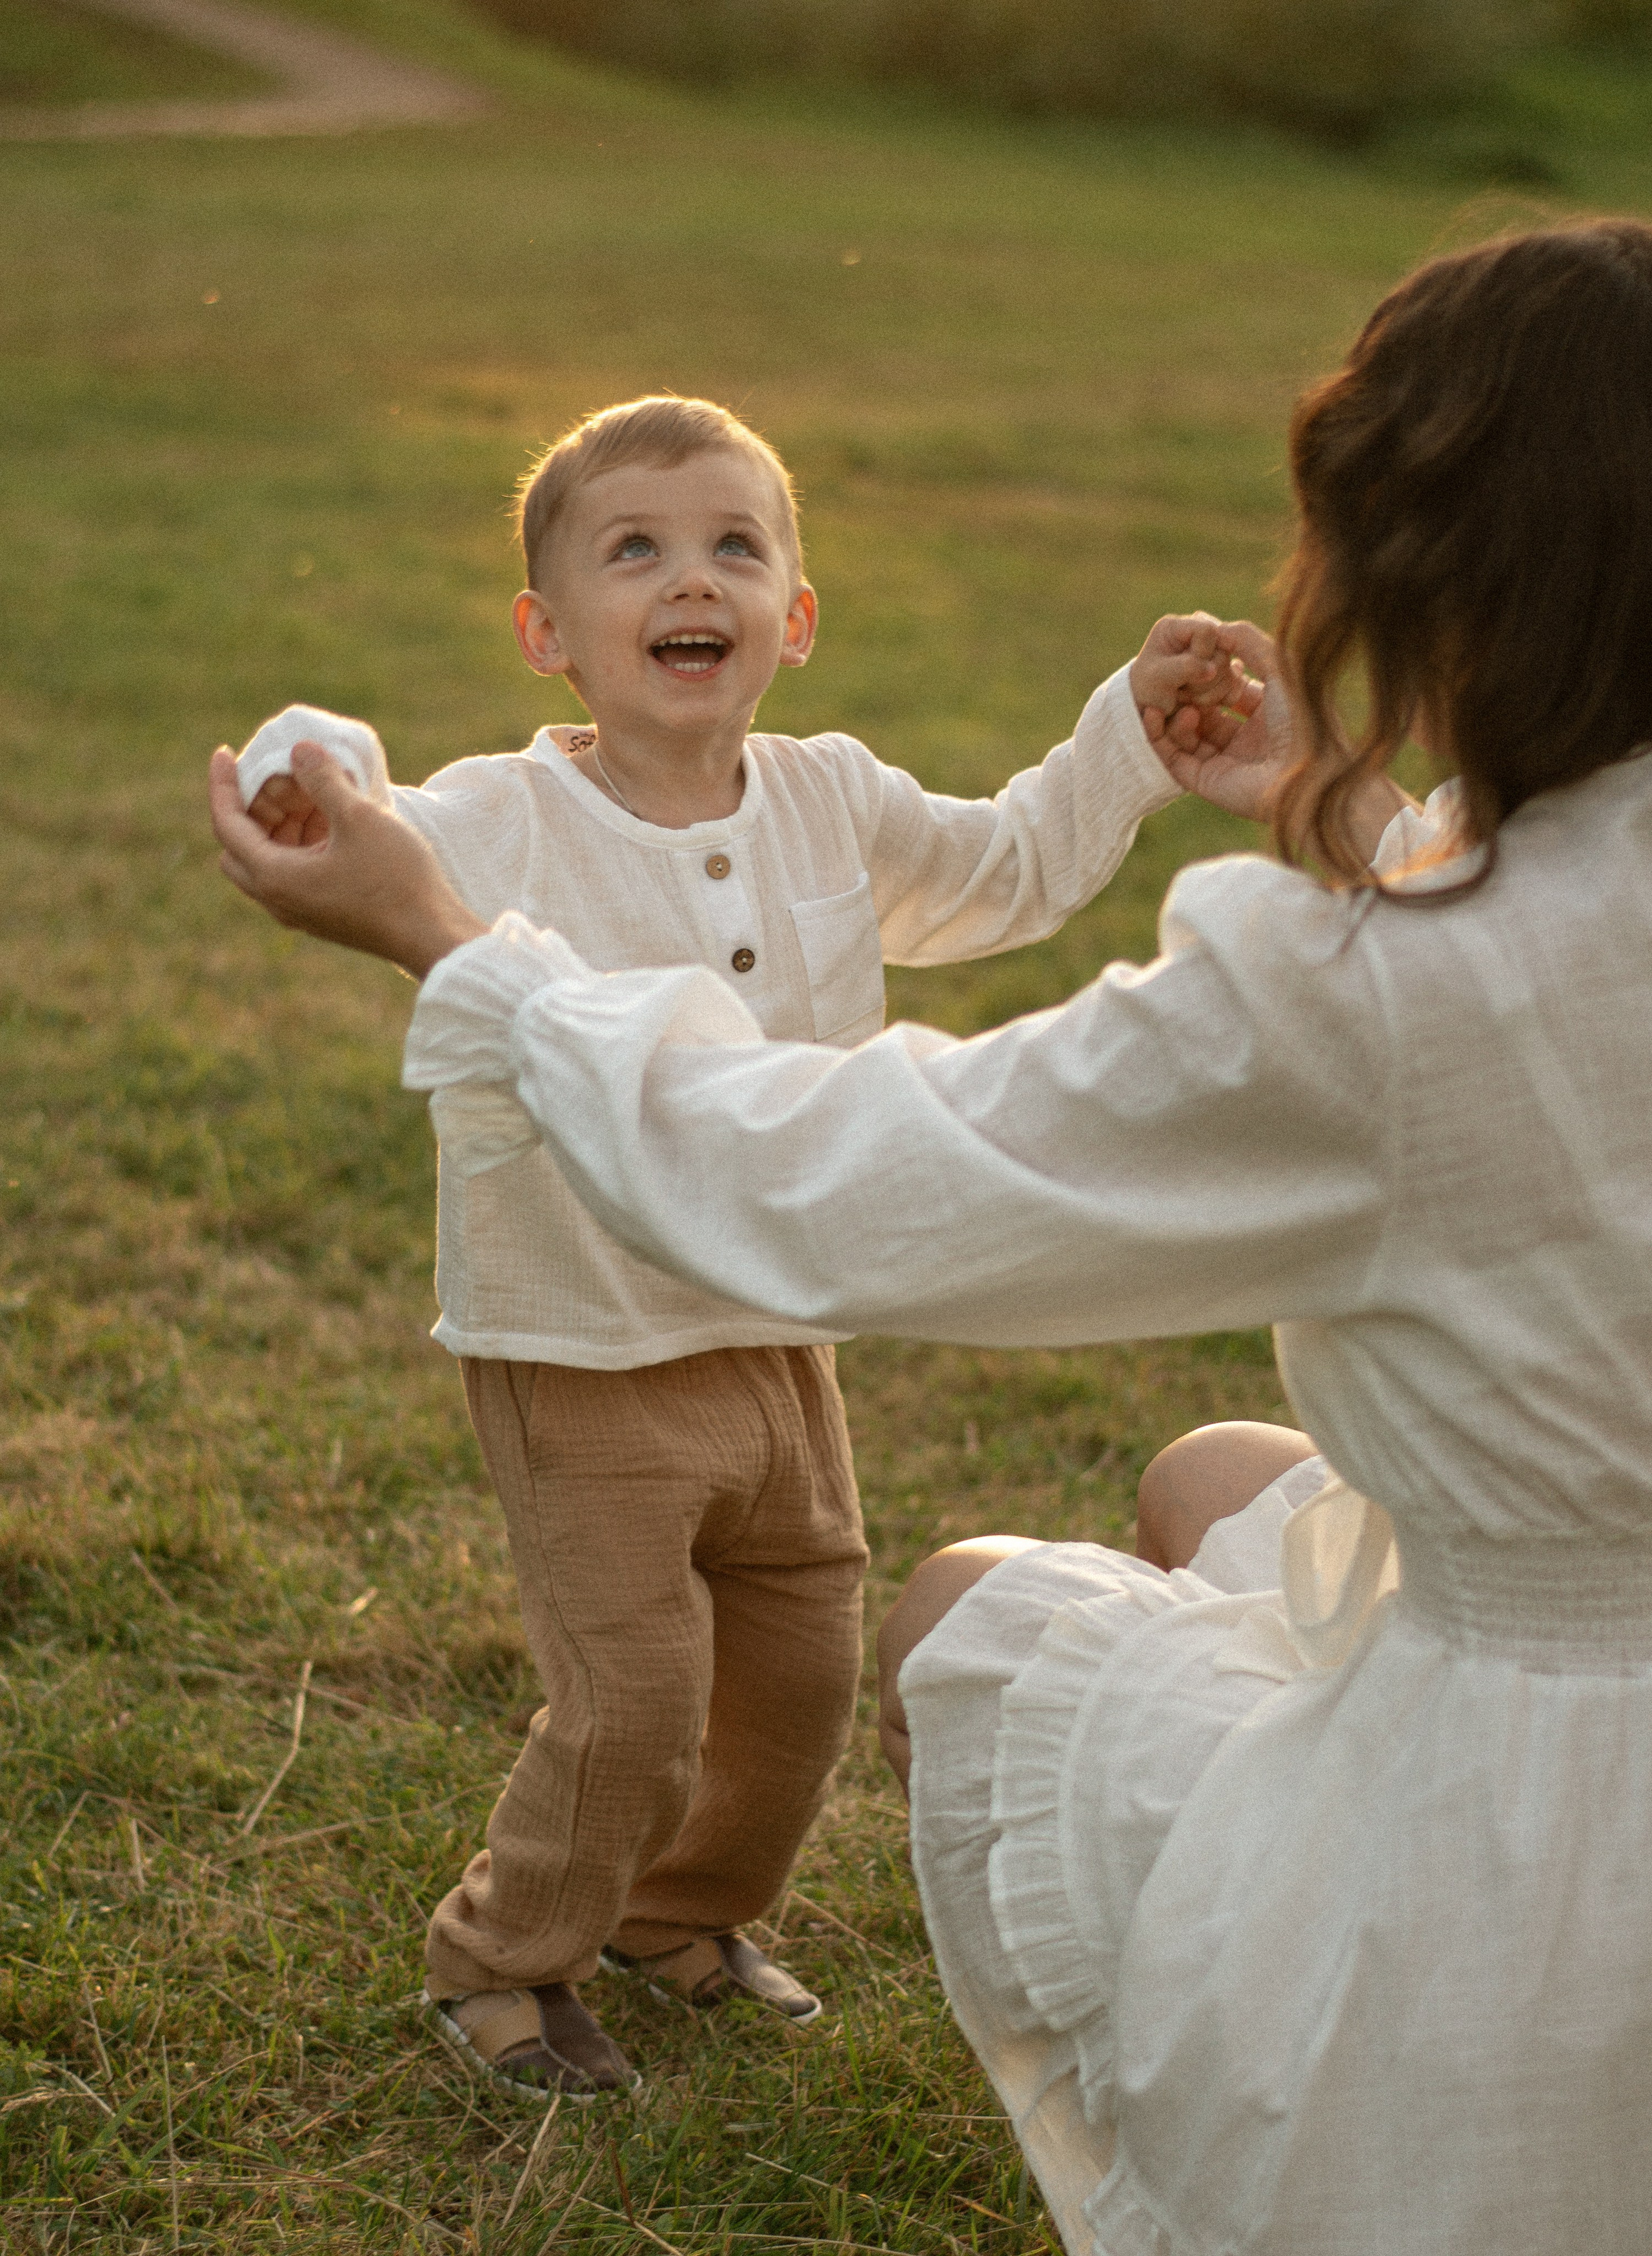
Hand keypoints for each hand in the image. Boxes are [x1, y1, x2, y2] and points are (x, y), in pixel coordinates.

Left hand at [209, 741, 486, 978]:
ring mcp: (302, 910)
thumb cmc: (396, 880)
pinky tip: (335, 818)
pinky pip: (297, 870)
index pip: (227, 823)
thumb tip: (299, 750)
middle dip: (254, 806)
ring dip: (284, 822)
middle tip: (283, 778)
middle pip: (241, 845)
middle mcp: (279, 900)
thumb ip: (323, 779)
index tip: (223, 751)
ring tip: (317, 790)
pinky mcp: (325, 913)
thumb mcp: (359, 819)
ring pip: (271, 858)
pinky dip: (303, 840)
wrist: (433, 937)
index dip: (222, 784)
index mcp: (275, 878)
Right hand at [1147, 620, 1420, 857]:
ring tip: (1166, 700)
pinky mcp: (1206, 782)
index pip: (1225, 691)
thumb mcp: (1280, 666)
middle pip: (1202, 712)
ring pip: (1185, 735)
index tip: (1189, 658)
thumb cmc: (1303, 717)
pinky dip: (1158, 737)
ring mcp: (1224, 762)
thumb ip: (1248, 641)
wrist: (1308, 772)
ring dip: (1172, 714)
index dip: (1207, 675)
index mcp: (1265, 714)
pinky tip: (1151, 715)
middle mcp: (1244, 740)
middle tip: (1168, 678)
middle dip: (1184, 695)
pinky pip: (1173, 759)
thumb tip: (1215, 627)